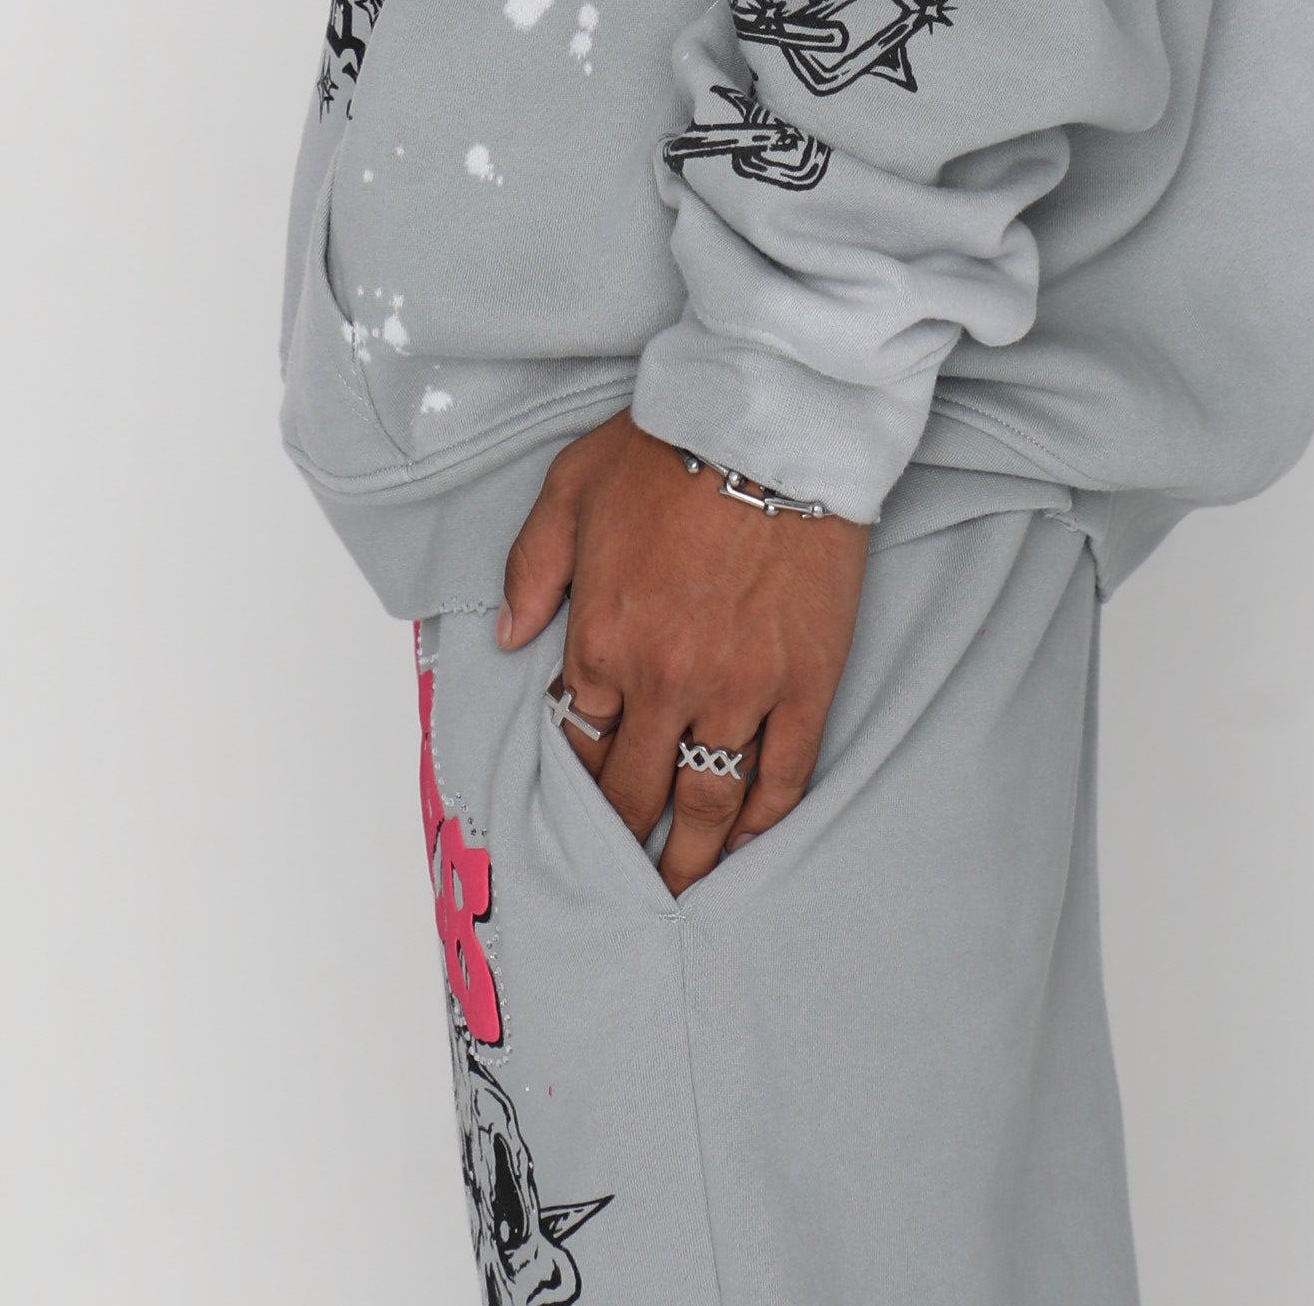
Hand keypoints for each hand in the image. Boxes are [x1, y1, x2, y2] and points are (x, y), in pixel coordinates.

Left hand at [495, 412, 867, 896]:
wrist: (771, 423)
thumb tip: (509, 638)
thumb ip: (530, 569)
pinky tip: (749, 841)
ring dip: (691, 856)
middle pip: (637, 789)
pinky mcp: (804, 686)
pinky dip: (764, 819)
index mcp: (602, 639)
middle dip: (624, 840)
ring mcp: (739, 691)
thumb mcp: (568, 490)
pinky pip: (783, 775)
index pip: (579, 738)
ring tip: (681, 889)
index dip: (577, 774)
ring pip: (710, 802)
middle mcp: (665, 682)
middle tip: (620, 882)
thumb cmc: (665, 448)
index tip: (579, 801)